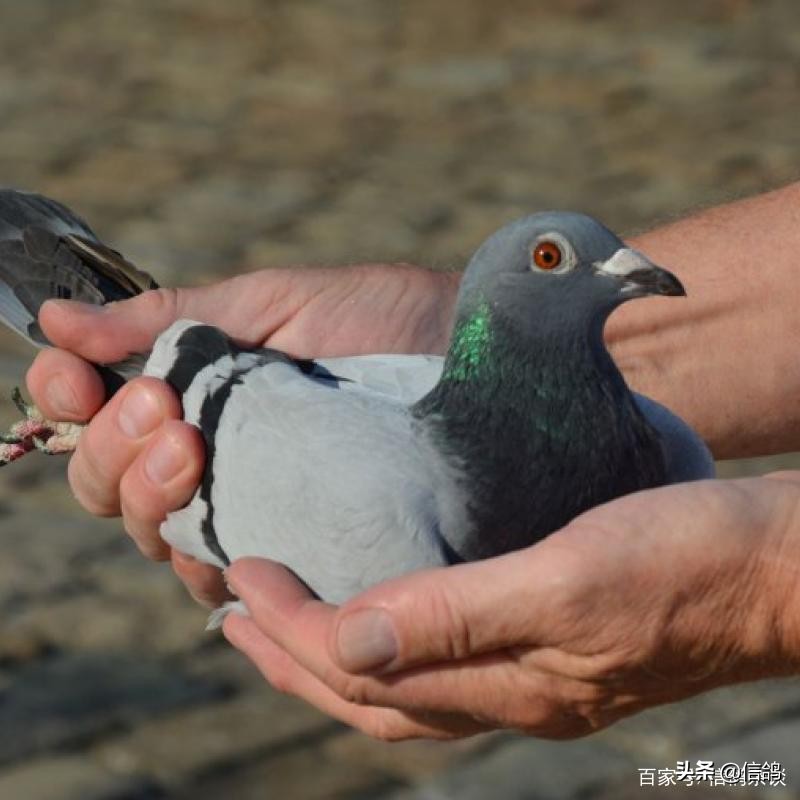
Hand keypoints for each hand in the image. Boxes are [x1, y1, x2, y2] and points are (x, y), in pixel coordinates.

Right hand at [25, 264, 459, 604]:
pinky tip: (222, 525)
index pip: (100, 421)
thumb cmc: (380, 319)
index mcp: (197, 399)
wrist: (476, 360)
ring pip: (159, 536)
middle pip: (112, 488)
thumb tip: (57, 318)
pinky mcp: (304, 557)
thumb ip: (173, 319)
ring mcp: (257, 514)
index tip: (71, 374)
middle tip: (158, 404)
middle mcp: (217, 463)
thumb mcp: (275, 303)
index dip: (67, 402)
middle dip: (109, 449)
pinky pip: (228, 577)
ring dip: (147, 494)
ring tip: (189, 441)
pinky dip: (206, 553)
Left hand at [221, 474, 799, 739]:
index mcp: (508, 684)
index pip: (362, 670)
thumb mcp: (568, 580)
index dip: (292, 629)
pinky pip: (443, 663)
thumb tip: (350, 645)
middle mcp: (510, 694)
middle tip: (233, 612)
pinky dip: (392, 644)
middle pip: (370, 695)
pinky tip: (382, 614)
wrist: (771, 570)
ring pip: (402, 686)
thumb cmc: (684, 563)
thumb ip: (459, 617)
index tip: (244, 577)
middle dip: (291, 657)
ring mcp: (530, 677)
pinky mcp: (549, 649)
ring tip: (283, 621)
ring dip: (333, 657)